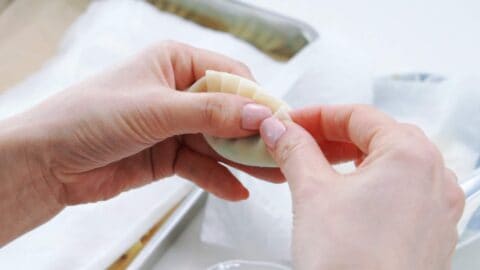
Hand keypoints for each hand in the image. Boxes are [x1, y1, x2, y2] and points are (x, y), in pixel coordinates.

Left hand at [0, 41, 282, 244]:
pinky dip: (218, 178)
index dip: (255, 101)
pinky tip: (236, 189)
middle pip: (228, 112)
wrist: (47, 163)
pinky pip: (201, 166)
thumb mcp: (156, 109)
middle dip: (253, 134)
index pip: (230, 78)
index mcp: (175, 63)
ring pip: (218, 141)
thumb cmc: (88, 117)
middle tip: (280, 154)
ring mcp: (174, 125)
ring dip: (242, 159)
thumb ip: (209, 112)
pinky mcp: (167, 155)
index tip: (277, 124)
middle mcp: (177, 91)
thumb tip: (256, 113)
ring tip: (270, 174)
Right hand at [259, 105, 464, 269]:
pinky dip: (372, 184)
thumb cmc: (352, 264)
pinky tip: (347, 197)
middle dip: (334, 136)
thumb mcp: (312, 192)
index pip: (358, 115)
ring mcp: (438, 207)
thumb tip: (279, 129)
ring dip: (353, 159)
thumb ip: (294, 149)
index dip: (317, 115)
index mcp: (411, 155)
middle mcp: (435, 177)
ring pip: (392, 164)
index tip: (291, 123)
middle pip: (378, 136)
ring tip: (320, 168)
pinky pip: (402, 192)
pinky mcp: (431, 232)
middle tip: (300, 142)